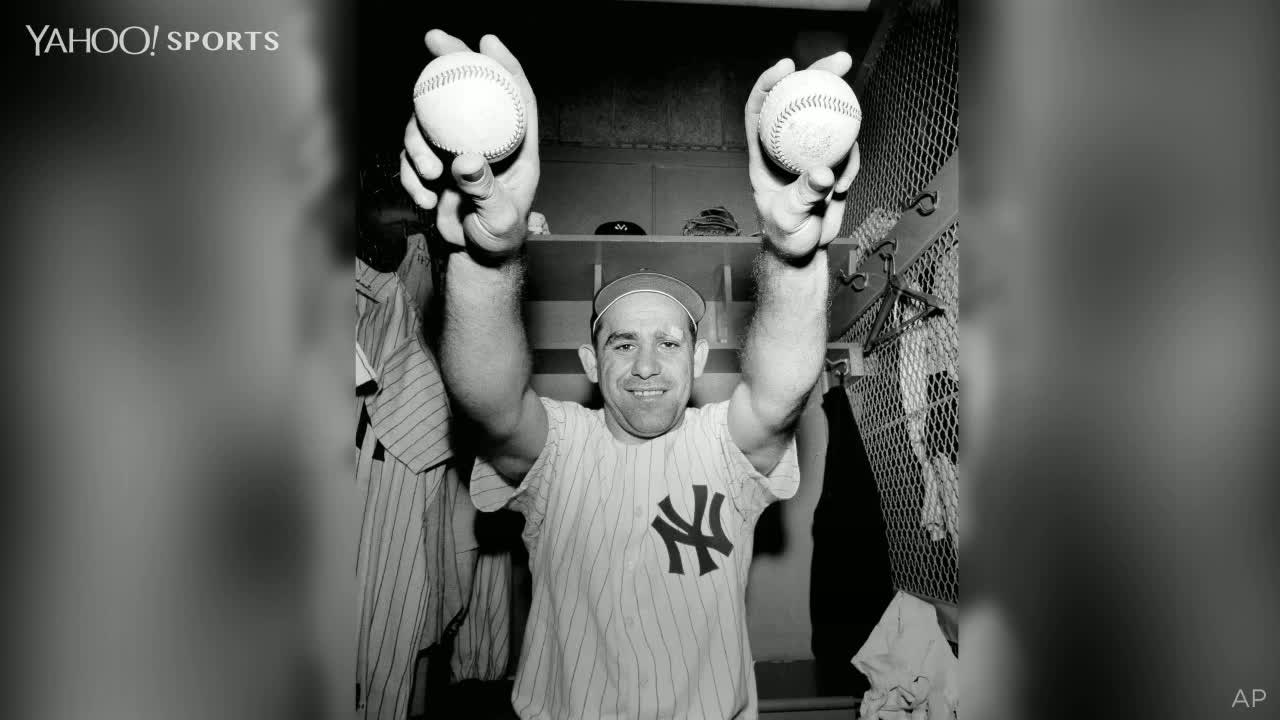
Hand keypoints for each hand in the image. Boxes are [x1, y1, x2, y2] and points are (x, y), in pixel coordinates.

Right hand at [399, 30, 539, 260]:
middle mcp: (484, 141)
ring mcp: (456, 151)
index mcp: (515, 146)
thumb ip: (484, 188)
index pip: (515, 97)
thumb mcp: (499, 216)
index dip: (504, 65)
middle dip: (450, 60)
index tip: (487, 41)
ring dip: (418, 143)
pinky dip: (411, 175)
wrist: (477, 258)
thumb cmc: (500, 236)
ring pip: (429, 123)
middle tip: (434, 39)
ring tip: (429, 175)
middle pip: (467, 91)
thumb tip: (464, 160)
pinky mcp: (434, 167)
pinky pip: (412, 158)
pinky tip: (423, 199)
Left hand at [745, 53, 860, 261]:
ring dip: (843, 112)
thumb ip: (804, 195)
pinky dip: (850, 163)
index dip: (770, 83)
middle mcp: (786, 150)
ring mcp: (810, 157)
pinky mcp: (831, 168)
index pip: (760, 110)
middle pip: (799, 103)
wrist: (804, 253)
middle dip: (818, 75)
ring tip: (853, 110)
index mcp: (764, 155)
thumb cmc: (786, 237)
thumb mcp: (789, 218)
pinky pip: (845, 153)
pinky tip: (845, 184)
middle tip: (841, 61)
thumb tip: (823, 173)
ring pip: (826, 123)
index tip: (788, 67)